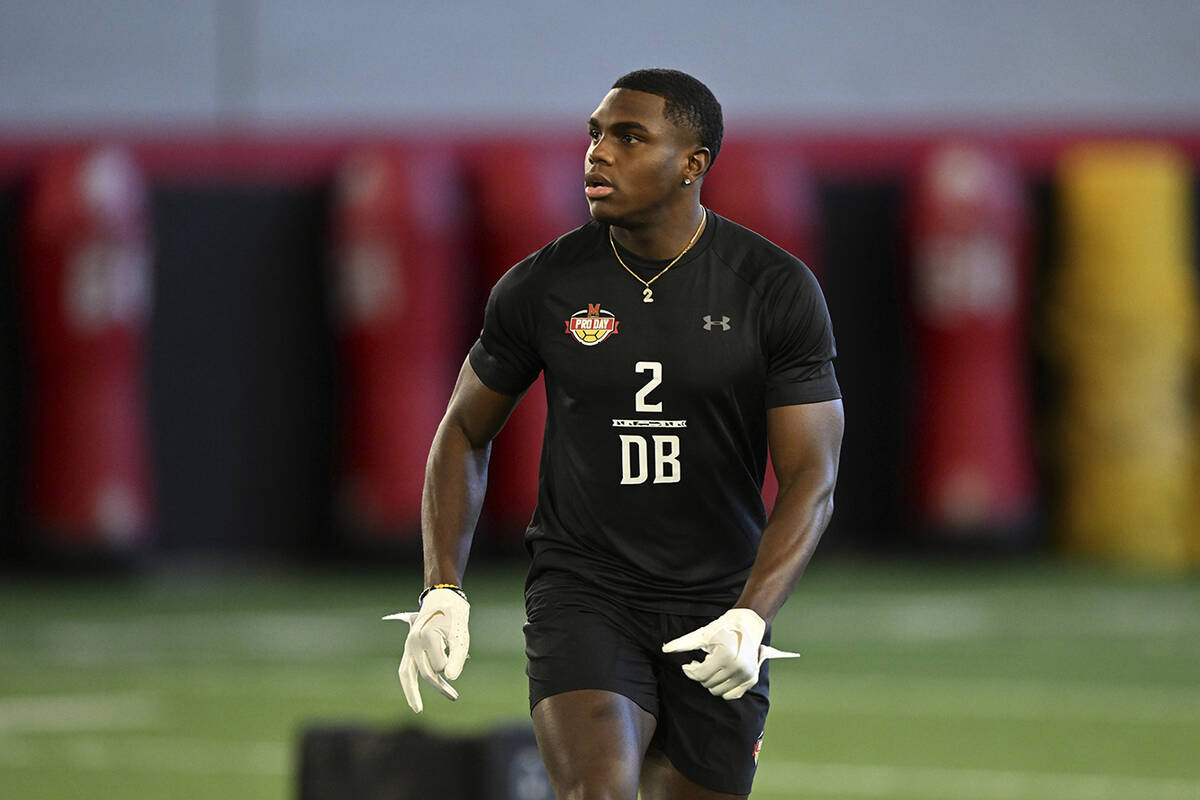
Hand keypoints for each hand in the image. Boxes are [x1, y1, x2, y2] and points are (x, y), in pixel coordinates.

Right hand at [382, 588, 469, 712]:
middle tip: (455, 697)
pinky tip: (414, 697)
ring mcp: (409, 645)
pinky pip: (405, 669)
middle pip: (425, 672)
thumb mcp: (461, 635)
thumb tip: (450, 677)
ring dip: (413, 693)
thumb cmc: (455, 616)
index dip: (451, 663)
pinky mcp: (409, 648)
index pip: (439, 665)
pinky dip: (409, 684)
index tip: (457, 650)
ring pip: (405, 674)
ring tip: (418, 709)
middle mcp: (413, 642)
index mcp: (426, 636)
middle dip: (440, 686)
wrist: (442, 597)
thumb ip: (457, 656)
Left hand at [662, 608, 798, 699]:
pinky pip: (732, 695)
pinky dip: (723, 688)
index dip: (690, 671)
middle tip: (701, 663)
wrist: (749, 623)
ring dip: (711, 681)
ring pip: (718, 691)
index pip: (700, 674)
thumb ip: (684, 643)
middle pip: (708, 684)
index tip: (688, 665)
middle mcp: (738, 668)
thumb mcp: (703, 634)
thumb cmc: (724, 627)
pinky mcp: (751, 679)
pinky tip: (720, 675)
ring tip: (711, 667)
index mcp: (726, 656)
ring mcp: (746, 675)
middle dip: (700, 674)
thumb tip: (665, 649)